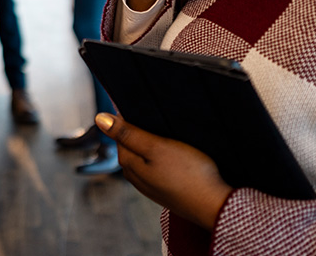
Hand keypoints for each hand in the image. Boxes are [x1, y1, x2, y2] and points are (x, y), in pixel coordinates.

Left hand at [95, 113, 231, 230]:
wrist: (216, 206)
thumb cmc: (189, 174)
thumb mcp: (156, 147)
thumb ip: (127, 133)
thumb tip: (99, 119)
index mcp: (129, 164)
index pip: (119, 135)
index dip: (128, 120)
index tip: (142, 110)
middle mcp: (135, 178)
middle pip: (131, 146)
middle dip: (139, 132)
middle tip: (157, 121)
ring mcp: (151, 187)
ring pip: (145, 158)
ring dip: (152, 146)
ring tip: (170, 137)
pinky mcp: (166, 191)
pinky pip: (157, 169)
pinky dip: (163, 159)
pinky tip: (177, 156)